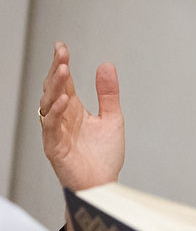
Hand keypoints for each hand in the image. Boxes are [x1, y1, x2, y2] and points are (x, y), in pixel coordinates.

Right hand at [39, 42, 124, 191]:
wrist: (103, 184)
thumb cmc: (103, 156)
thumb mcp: (112, 118)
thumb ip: (108, 94)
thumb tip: (106, 65)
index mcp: (74, 110)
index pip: (64, 82)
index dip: (61, 64)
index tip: (61, 46)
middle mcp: (62, 118)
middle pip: (54, 89)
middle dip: (56, 70)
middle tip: (60, 52)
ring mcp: (56, 132)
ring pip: (49, 104)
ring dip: (55, 87)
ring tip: (63, 70)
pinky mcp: (55, 147)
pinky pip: (51, 127)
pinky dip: (57, 112)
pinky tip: (65, 99)